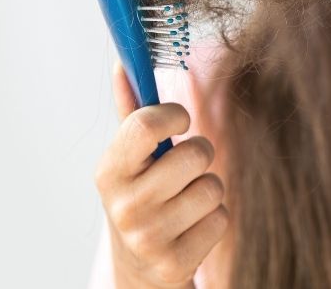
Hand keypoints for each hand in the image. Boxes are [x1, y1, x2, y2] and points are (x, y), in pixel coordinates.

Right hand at [94, 60, 227, 287]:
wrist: (139, 270)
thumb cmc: (141, 196)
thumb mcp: (129, 159)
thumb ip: (132, 111)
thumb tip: (124, 63)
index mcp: (108, 171)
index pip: (143, 125)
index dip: (173, 114)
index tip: (180, 119)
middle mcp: (123, 206)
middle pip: (194, 154)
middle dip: (201, 153)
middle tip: (186, 167)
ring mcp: (148, 238)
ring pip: (213, 186)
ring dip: (209, 189)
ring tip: (188, 199)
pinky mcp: (174, 264)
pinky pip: (221, 218)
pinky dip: (214, 219)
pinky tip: (193, 227)